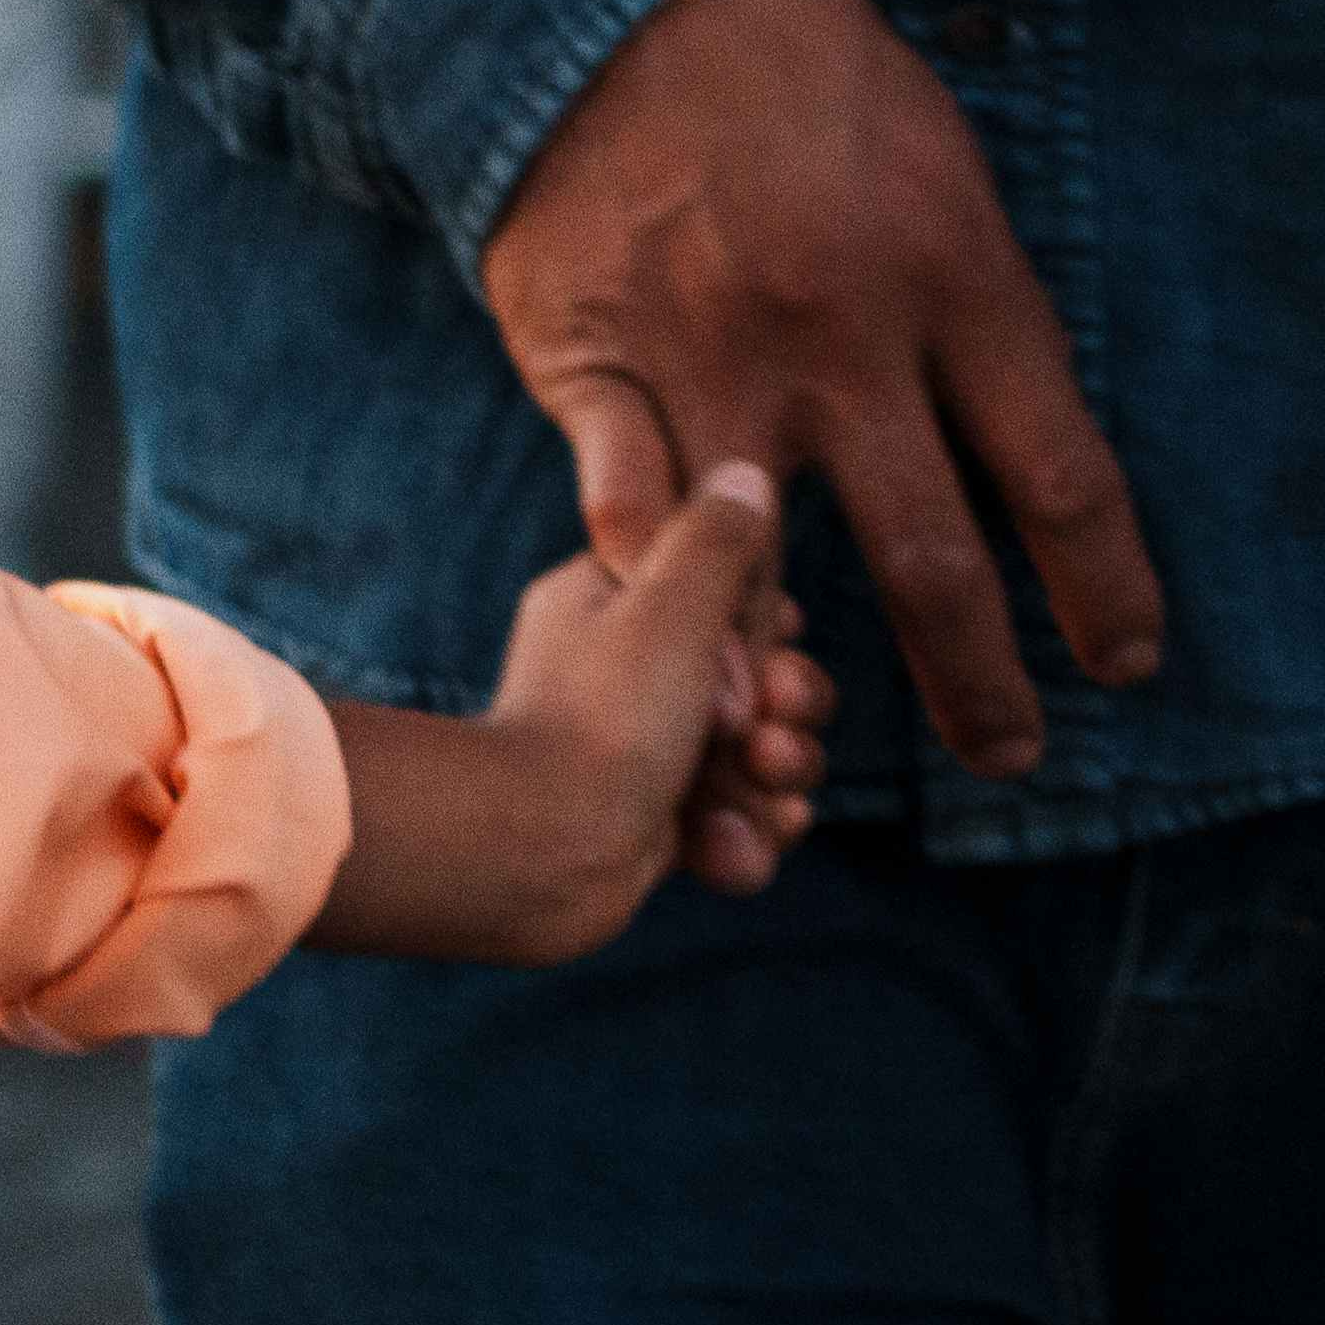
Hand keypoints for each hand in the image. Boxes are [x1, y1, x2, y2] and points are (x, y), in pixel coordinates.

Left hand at [311, 462, 827, 963]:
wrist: (534, 851)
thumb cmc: (604, 718)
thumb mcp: (673, 605)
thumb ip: (719, 539)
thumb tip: (744, 472)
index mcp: (606, 603)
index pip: (720, 595)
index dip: (771, 630)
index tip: (775, 645)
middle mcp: (617, 677)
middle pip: (755, 684)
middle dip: (790, 714)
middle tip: (768, 734)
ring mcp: (632, 756)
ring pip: (754, 763)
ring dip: (778, 781)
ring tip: (764, 799)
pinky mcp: (642, 831)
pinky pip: (727, 830)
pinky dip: (740, 842)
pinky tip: (725, 849)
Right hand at [480, 0, 1159, 773]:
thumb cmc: (802, 72)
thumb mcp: (939, 164)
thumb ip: (975, 307)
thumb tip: (1012, 445)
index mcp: (954, 276)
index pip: (1061, 475)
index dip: (1104, 588)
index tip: (1124, 661)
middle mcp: (844, 335)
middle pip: (932, 554)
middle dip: (981, 678)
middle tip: (1015, 755)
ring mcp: (711, 354)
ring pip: (765, 562)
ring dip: (794, 676)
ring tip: (817, 752)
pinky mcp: (596, 354)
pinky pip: (620, 498)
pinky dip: (646, 580)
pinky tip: (668, 649)